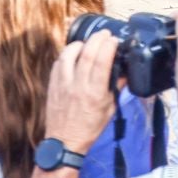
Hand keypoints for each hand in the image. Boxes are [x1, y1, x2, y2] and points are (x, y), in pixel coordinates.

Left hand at [43, 32, 119, 154]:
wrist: (64, 143)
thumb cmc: (89, 128)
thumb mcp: (110, 110)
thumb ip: (117, 88)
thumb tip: (124, 72)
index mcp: (95, 93)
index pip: (102, 62)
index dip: (109, 46)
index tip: (114, 40)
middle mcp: (78, 86)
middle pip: (87, 53)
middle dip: (97, 39)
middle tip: (104, 34)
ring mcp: (63, 85)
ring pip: (69, 55)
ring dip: (80, 43)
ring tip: (87, 42)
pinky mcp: (53, 86)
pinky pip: (58, 63)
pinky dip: (66, 54)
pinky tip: (73, 54)